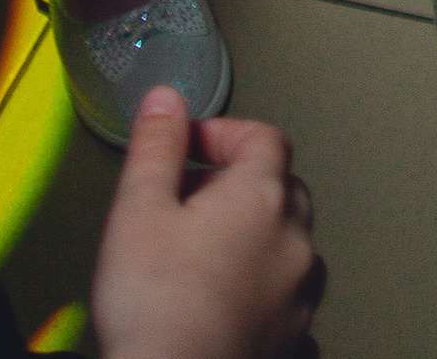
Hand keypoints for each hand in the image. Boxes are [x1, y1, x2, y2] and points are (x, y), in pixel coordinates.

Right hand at [92, 88, 324, 358]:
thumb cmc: (156, 313)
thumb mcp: (138, 211)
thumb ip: (157, 147)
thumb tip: (167, 102)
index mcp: (261, 198)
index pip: (263, 137)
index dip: (225, 134)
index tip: (191, 146)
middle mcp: (293, 240)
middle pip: (283, 187)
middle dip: (241, 186)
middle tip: (194, 202)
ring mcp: (299, 293)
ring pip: (291, 246)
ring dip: (259, 240)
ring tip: (210, 256)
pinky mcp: (294, 338)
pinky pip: (291, 301)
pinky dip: (268, 294)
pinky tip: (236, 305)